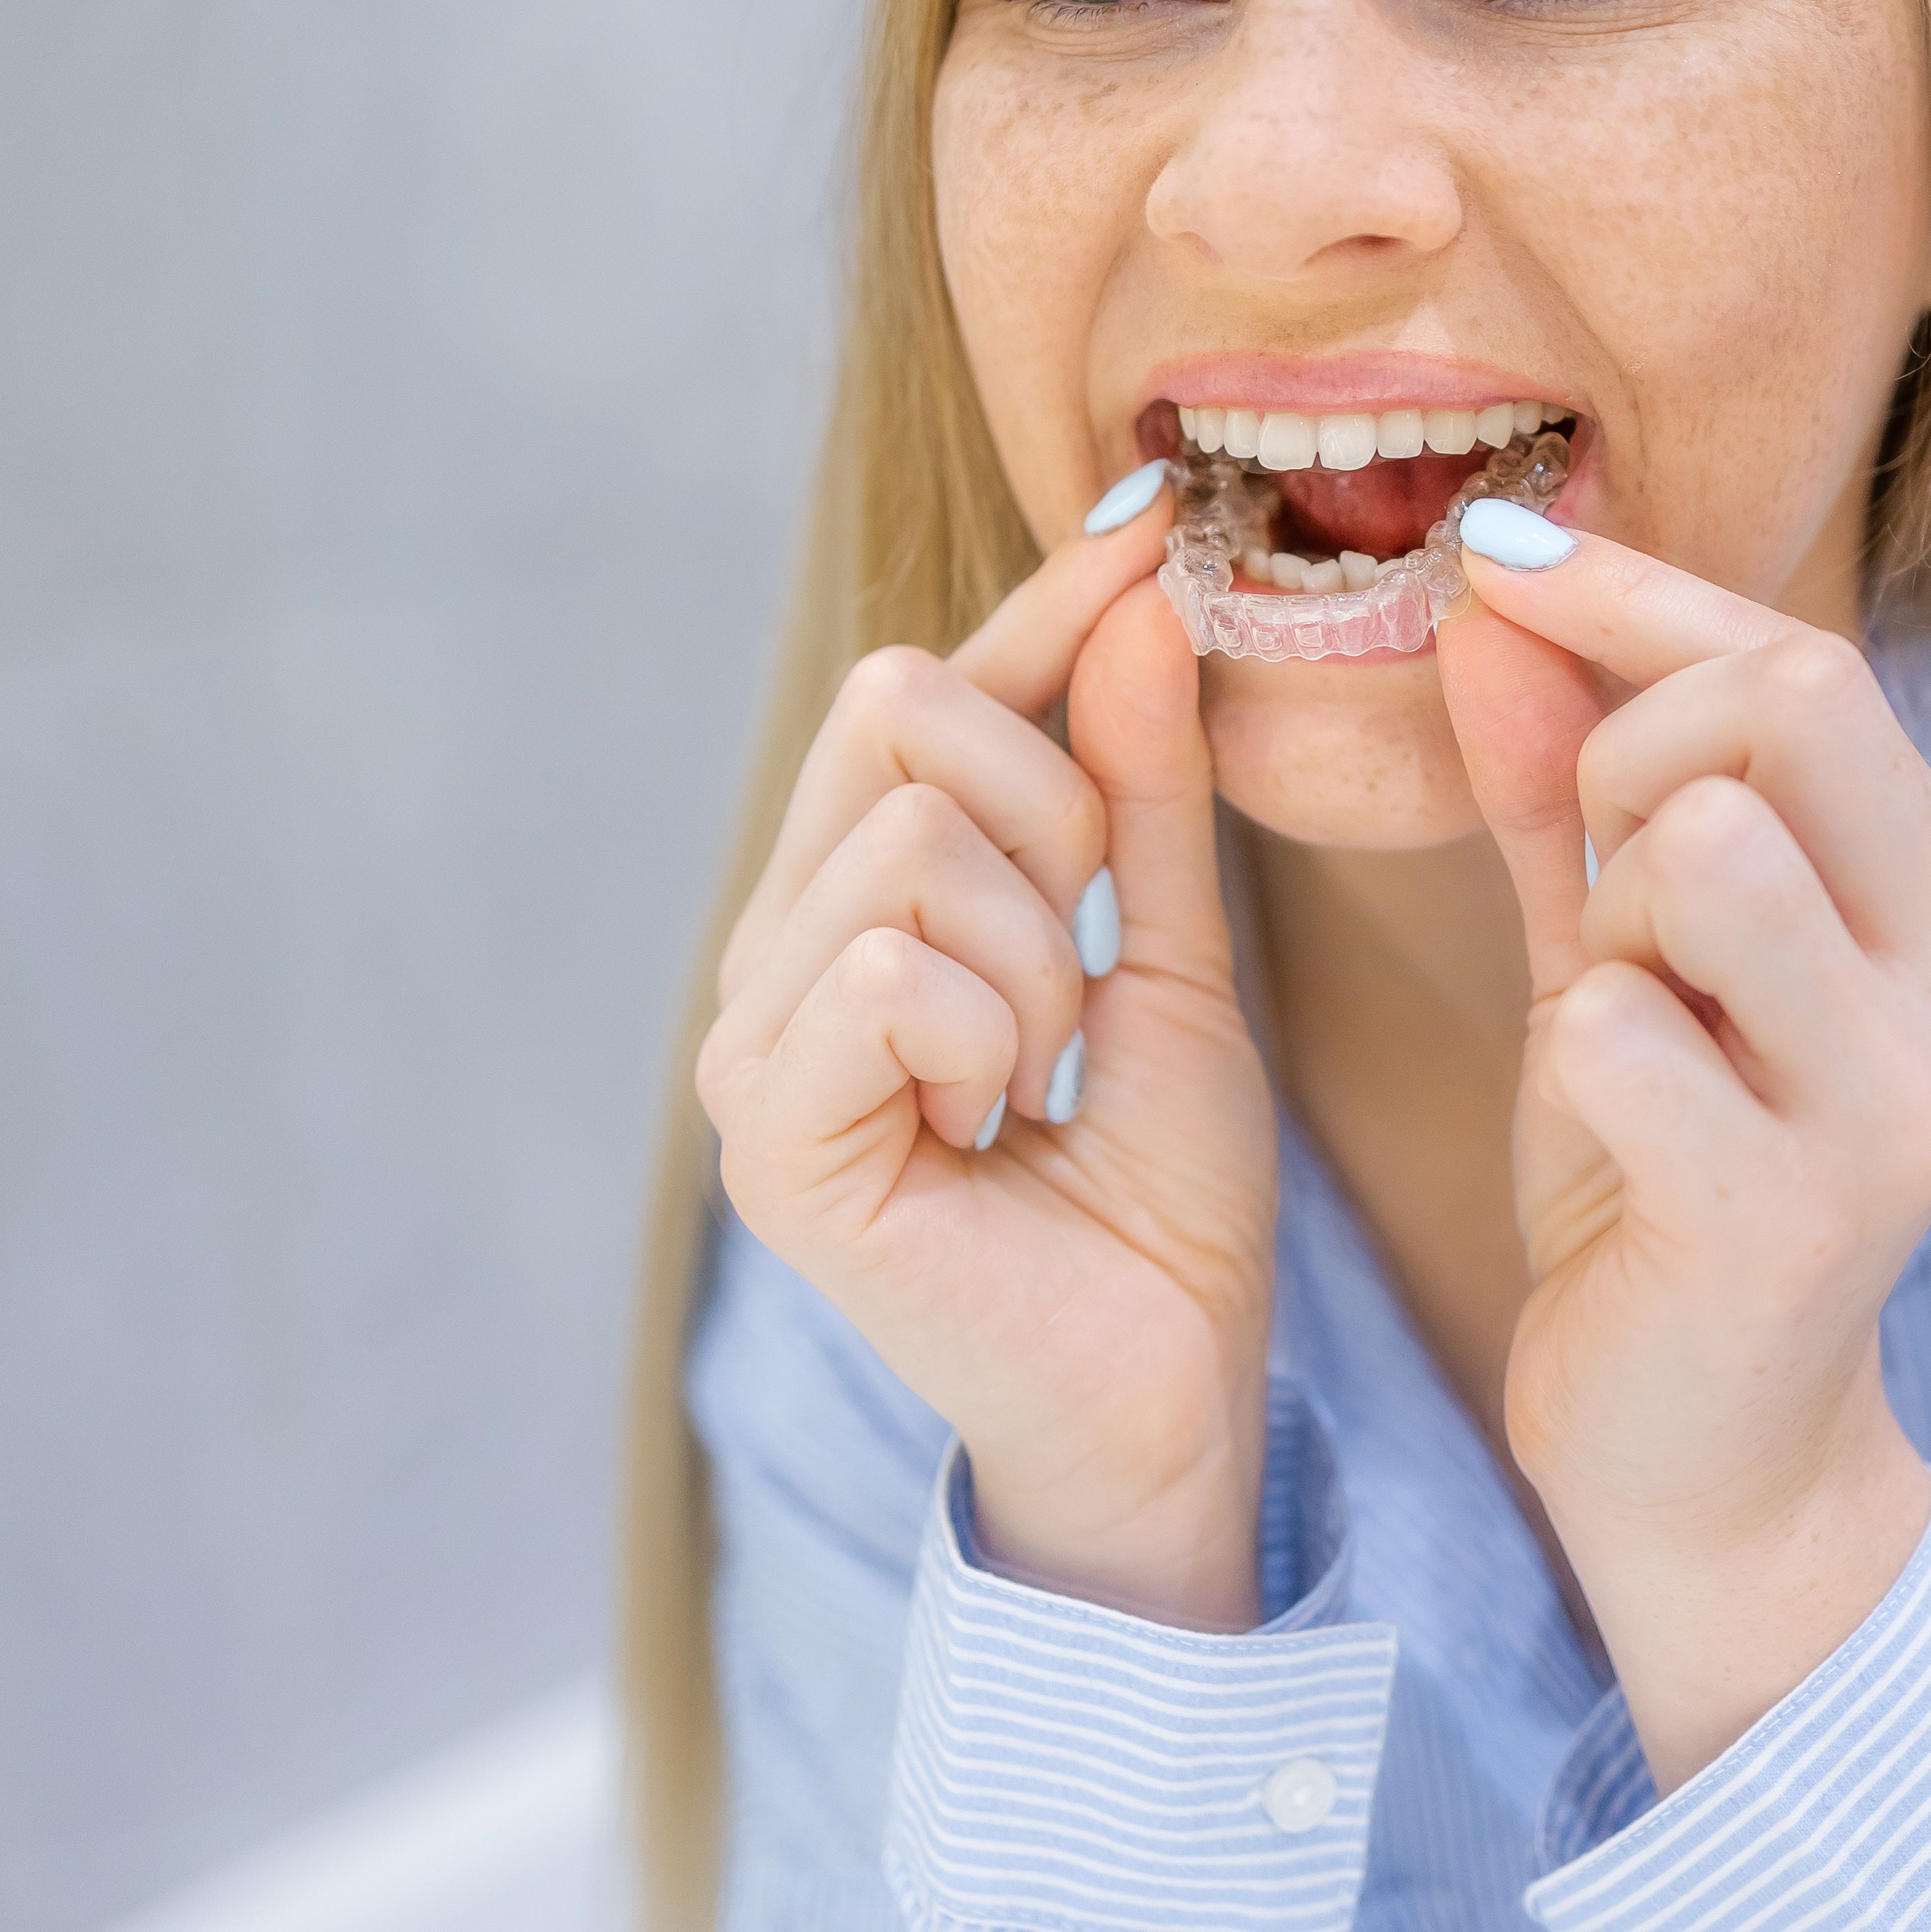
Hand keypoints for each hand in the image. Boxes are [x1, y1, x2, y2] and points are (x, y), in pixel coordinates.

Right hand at [695, 495, 1280, 1627]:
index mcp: (857, 904)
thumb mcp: (1177, 956)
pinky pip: (891, 962)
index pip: (923, 689)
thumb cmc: (1162, 1201)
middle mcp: (779, 955)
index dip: (1034, 617)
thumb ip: (1147, 791)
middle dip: (1055, 817)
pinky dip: (993, 1028)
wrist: (1169, 1394)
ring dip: (1041, 956)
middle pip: (898, 712)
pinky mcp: (769, 1131)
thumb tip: (1135, 595)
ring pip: (913, 839)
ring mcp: (754, 1040)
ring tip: (1044, 1077)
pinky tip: (998, 1124)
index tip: (1140, 537)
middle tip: (1087, 975)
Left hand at [1435, 522, 1930, 1785]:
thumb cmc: (1663, 1176)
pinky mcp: (1795, 1214)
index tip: (1499, 560)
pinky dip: (1576, 1054)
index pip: (1808, 662)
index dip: (1633, 593)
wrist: (1706, 1454)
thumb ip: (1559, 780)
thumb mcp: (1614, 951)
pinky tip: (1615, 1130)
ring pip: (1710, 842)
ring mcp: (1902, 1104)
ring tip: (1622, 1015)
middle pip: (1796, 703)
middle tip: (1593, 891)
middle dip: (1629, 756)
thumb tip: (1493, 594)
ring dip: (1610, 914)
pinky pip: (1622, 1027)